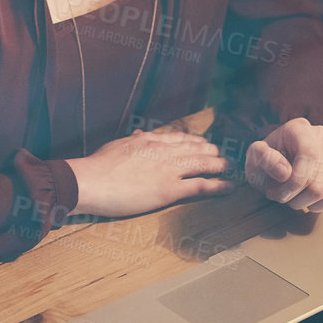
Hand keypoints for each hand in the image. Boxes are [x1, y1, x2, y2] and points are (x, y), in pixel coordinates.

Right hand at [67, 128, 233, 217]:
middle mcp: (162, 151)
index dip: (193, 140)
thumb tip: (140, 133)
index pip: (178, 138)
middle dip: (210, 151)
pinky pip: (200, 185)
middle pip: (194, 148)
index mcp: (148, 140)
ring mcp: (168, 169)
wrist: (91, 180)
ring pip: (201, 163)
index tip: (203, 142)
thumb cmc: (97, 166)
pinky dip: (217, 185)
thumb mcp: (117, 146)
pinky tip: (228, 186)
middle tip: (221, 153)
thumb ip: (132, 140)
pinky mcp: (169, 189)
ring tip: (230, 166)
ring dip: (219, 164)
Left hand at [244, 119, 322, 211]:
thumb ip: (265, 159)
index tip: (278, 192)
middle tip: (277, 195)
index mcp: (300, 128)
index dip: (295, 180)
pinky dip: (316, 206)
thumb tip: (285, 172)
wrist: (271, 167)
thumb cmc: (264, 160)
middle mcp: (321, 138)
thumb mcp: (254, 157)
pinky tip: (303, 201)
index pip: (309, 154)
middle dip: (293, 195)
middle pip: (316, 180)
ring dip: (302, 202)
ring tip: (289, 197)